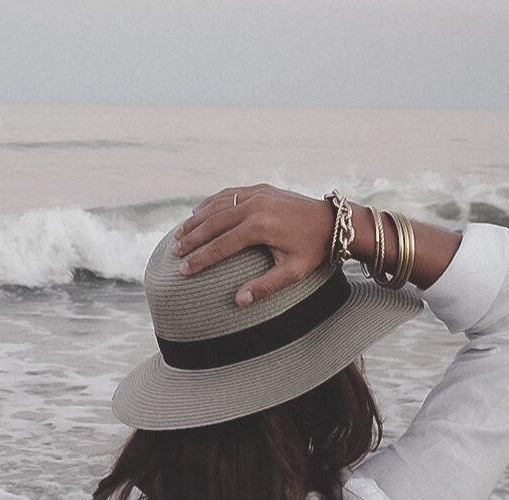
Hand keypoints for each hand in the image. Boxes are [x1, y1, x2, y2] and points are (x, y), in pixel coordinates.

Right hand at [173, 184, 334, 305]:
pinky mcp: (261, 188)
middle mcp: (255, 205)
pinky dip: (210, 203)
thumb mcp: (293, 273)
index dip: (201, 259)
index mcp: (260, 227)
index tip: (184, 270)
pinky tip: (197, 212)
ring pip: (217, 206)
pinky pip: (228, 194)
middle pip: (213, 223)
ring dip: (196, 220)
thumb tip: (238, 301)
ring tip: (179, 234)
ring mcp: (257, 193)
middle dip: (191, 239)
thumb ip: (265, 286)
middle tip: (174, 252)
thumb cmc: (314, 250)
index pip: (221, 245)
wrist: (333, 222)